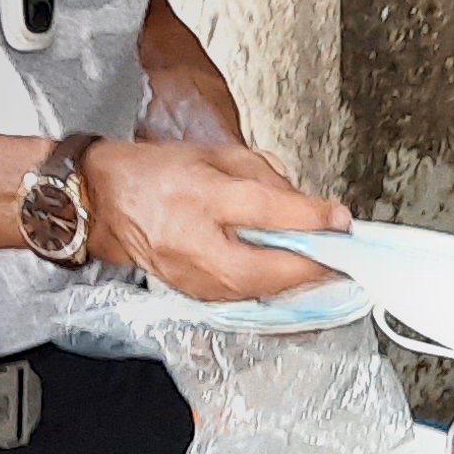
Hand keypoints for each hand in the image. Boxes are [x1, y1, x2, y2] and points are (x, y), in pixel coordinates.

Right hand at [79, 138, 349, 301]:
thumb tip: (315, 209)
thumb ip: (267, 180)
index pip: (266, 215)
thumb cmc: (159, 175)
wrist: (104, 204)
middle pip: (271, 270)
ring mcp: (198, 283)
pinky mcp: (201, 296)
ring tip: (329, 262)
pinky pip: (251, 295)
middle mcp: (197, 250)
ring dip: (301, 279)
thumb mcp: (218, 157)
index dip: (310, 219)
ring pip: (265, 290)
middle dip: (316, 265)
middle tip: (349, 255)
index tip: (342, 219)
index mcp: (199, 203)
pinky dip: (278, 285)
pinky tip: (294, 271)